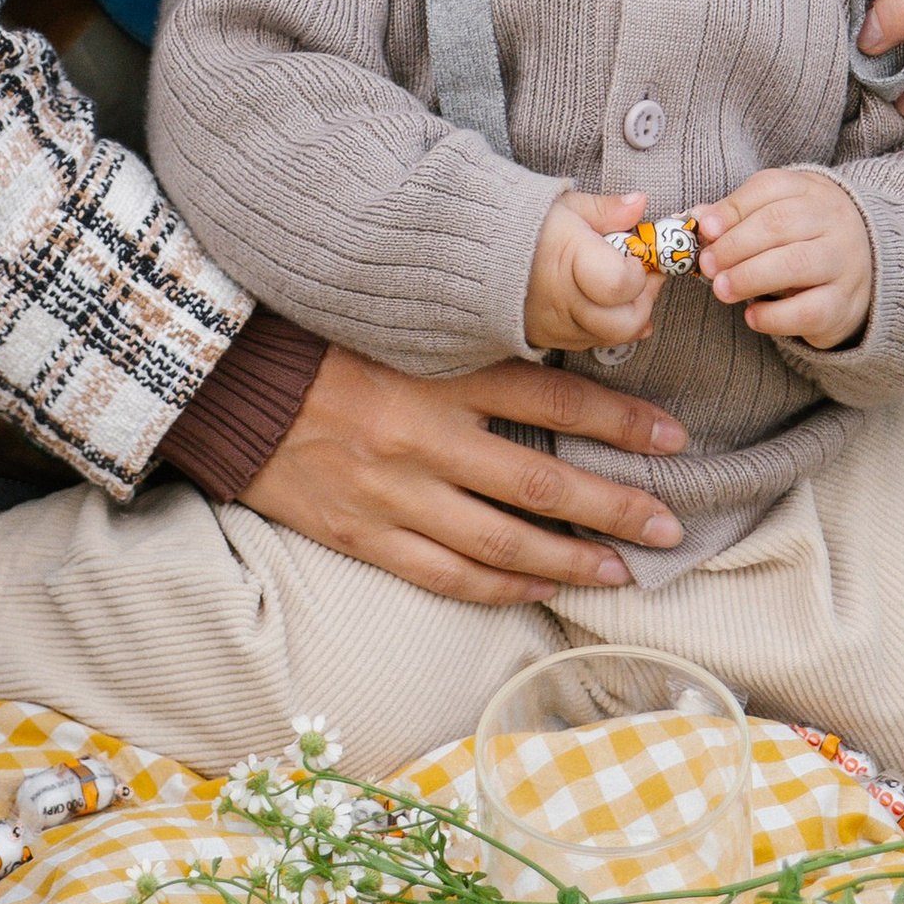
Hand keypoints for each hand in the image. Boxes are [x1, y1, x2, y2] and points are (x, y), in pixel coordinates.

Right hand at [233, 347, 689, 604]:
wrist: (229, 381)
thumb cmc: (324, 337)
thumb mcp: (406, 316)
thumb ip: (481, 323)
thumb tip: (562, 312)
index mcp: (440, 369)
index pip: (554, 395)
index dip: (621, 421)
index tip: (673, 438)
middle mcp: (425, 436)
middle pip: (542, 480)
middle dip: (614, 505)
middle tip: (669, 524)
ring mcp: (393, 492)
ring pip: (502, 542)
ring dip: (570, 560)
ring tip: (621, 572)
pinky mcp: (363, 535)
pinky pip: (446, 575)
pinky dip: (502, 589)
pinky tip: (543, 591)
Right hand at [524, 190, 662, 352]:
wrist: (473, 252)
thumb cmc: (522, 224)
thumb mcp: (565, 206)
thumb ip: (606, 209)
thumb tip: (640, 203)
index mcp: (570, 261)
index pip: (622, 283)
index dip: (639, 270)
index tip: (636, 253)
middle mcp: (564, 302)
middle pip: (625, 322)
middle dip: (644, 299)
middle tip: (644, 275)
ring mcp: (555, 327)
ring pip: (613, 338)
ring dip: (629, 314)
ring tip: (624, 287)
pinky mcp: (547, 340)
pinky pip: (590, 342)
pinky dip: (607, 327)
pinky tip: (610, 307)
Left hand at [693, 167, 871, 346]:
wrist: (868, 271)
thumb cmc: (807, 239)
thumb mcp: (778, 216)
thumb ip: (738, 216)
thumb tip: (698, 219)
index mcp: (812, 191)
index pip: (769, 188)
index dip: (733, 209)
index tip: (705, 229)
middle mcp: (833, 221)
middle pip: (779, 224)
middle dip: (735, 245)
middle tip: (707, 265)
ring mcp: (843, 262)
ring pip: (795, 264)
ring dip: (749, 277)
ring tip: (721, 289)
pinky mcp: (844, 304)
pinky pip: (807, 310)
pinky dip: (773, 315)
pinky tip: (752, 315)